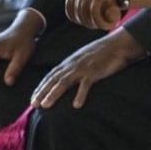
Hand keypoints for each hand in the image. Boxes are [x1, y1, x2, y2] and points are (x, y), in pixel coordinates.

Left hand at [29, 28, 145, 108]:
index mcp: (70, 62)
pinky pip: (86, 84)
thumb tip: (66, 77)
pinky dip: (80, 94)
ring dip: (54, 94)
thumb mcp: (84, 58)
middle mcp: (73, 65)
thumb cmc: (102, 53)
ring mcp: (83, 68)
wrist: (118, 44)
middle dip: (42, 92)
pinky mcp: (95, 71)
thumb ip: (74, 67)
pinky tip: (76, 105)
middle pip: (54, 79)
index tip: (33, 98)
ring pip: (65, 82)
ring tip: (46, 105)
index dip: (41, 87)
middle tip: (33, 104)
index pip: (51, 75)